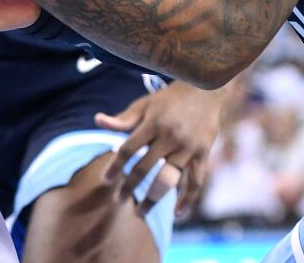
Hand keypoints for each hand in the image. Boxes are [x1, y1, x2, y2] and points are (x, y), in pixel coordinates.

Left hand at [97, 79, 228, 217]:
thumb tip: (97, 120)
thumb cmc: (170, 99)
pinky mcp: (203, 155)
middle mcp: (169, 137)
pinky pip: (196, 182)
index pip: (128, 150)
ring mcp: (187, 148)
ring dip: (153, 199)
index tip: (105, 181)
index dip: (115, 166)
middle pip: (145, 168)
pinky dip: (187, 200)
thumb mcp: (145, 104)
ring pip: (168, 180)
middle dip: (129, 187)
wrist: (206, 89)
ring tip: (140, 213)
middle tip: (116, 201)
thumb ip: (123, 118)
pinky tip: (177, 214)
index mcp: (152, 123)